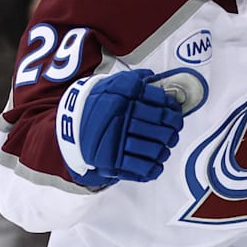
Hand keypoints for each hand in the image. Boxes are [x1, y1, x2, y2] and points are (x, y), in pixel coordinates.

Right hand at [56, 69, 182, 187]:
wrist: (71, 125)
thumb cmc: (98, 104)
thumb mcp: (114, 84)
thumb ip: (135, 80)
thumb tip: (153, 78)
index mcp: (123, 100)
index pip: (159, 105)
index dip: (172, 112)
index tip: (175, 114)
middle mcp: (120, 121)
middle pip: (161, 129)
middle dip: (171, 132)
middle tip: (172, 132)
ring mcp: (116, 143)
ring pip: (154, 150)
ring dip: (164, 150)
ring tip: (164, 147)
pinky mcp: (112, 162)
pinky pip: (142, 169)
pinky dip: (154, 167)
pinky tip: (156, 162)